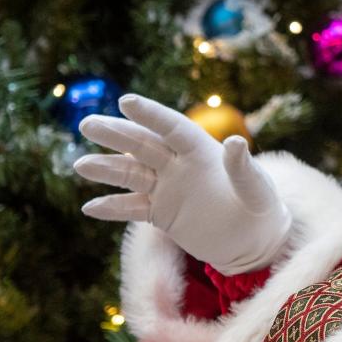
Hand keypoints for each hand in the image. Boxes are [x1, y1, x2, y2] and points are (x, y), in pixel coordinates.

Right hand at [74, 93, 291, 274]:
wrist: (254, 241)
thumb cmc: (261, 208)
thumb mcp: (257, 189)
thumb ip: (243, 168)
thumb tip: (236, 142)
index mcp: (202, 150)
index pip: (172, 128)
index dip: (151, 114)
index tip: (126, 101)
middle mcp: (180, 165)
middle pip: (143, 146)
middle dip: (117, 134)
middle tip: (88, 124)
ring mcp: (168, 188)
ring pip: (131, 175)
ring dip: (107, 170)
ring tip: (81, 166)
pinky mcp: (161, 214)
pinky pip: (132, 208)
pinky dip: (113, 208)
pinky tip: (90, 207)